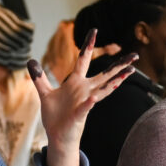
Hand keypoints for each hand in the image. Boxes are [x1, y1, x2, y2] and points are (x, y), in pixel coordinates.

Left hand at [28, 28, 137, 165]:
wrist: (57, 135)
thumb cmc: (55, 115)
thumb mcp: (45, 93)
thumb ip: (39, 77)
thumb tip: (31, 61)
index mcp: (76, 82)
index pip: (83, 59)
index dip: (88, 45)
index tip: (94, 30)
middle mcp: (84, 90)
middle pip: (105, 74)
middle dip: (119, 65)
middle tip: (135, 55)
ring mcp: (84, 101)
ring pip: (104, 89)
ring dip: (116, 81)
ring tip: (128, 73)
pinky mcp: (79, 114)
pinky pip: (85, 107)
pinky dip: (89, 102)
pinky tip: (93, 98)